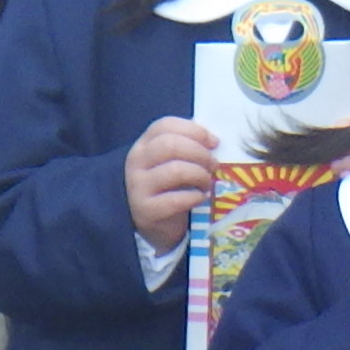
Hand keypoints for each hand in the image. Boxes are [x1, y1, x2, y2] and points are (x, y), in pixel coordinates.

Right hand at [125, 117, 222, 248]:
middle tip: (214, 164)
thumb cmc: (168, 187)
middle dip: (200, 153)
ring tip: (207, 183)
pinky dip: (195, 197)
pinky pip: (176, 200)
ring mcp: (138, 186)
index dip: (194, 130)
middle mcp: (136, 162)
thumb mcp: (172, 162)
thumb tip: (212, 140)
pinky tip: (201, 197)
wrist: (152, 224)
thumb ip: (187, 146)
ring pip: (175, 170)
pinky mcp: (146, 210)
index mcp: (144, 144)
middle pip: (170, 145)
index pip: (165, 125)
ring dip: (199, 175)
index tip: (214, 142)